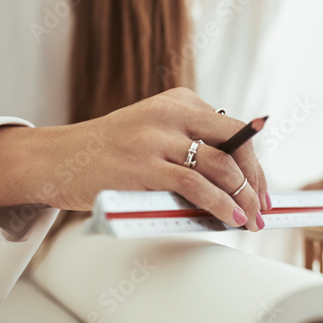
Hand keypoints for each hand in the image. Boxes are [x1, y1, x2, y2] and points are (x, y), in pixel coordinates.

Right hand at [0, 88, 267, 231]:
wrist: (60, 158)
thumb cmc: (111, 154)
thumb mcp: (154, 132)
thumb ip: (190, 145)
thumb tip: (237, 184)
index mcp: (180, 101)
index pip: (235, 131)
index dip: (255, 164)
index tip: (263, 191)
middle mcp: (173, 113)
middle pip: (236, 145)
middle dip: (256, 181)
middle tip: (262, 210)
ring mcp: (159, 138)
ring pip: (221, 166)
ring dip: (243, 198)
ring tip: (250, 221)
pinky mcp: (145, 165)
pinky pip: (196, 186)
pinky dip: (220, 204)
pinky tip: (230, 219)